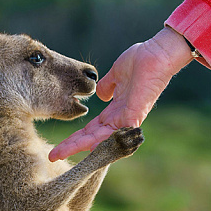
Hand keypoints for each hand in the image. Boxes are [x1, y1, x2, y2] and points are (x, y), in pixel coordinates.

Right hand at [49, 27, 194, 160]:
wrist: (158, 53)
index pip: (92, 129)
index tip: (60, 146)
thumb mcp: (117, 74)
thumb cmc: (141, 60)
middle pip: (92, 137)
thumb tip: (100, 94)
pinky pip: (118, 132)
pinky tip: (88, 147)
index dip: (76, 137)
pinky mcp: (134, 114)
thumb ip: (107, 85)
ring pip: (100, 138)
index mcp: (115, 110)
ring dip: (80, 146)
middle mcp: (120, 118)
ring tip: (61, 153)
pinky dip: (103, 141)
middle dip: (71, 146)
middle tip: (52, 156)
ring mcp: (127, 118)